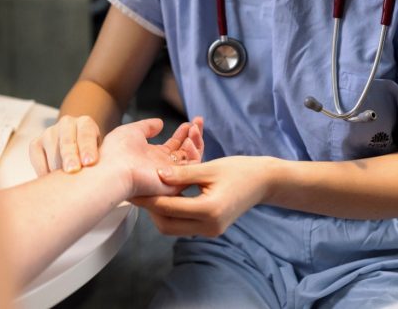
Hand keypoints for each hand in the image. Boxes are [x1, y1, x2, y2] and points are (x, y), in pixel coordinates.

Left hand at [29, 113, 203, 176]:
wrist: (112, 170)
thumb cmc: (116, 151)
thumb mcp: (132, 131)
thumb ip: (147, 127)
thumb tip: (159, 123)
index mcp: (152, 157)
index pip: (174, 146)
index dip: (182, 134)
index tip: (189, 122)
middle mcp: (162, 167)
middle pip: (185, 152)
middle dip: (193, 136)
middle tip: (198, 121)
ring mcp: (169, 175)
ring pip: (191, 160)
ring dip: (196, 142)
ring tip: (196, 127)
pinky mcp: (174, 183)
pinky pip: (191, 170)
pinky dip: (195, 154)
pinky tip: (193, 139)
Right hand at [29, 114, 100, 175]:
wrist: (74, 149)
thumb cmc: (89, 154)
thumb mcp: (98, 152)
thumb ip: (98, 156)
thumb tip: (93, 168)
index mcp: (85, 123)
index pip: (86, 134)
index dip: (88, 148)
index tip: (90, 162)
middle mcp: (66, 123)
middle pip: (67, 141)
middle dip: (70, 156)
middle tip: (73, 170)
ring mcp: (49, 132)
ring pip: (52, 151)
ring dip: (57, 168)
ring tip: (64, 183)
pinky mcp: (35, 143)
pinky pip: (37, 159)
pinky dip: (44, 171)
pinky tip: (51, 180)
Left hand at [140, 155, 271, 236]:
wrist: (263, 182)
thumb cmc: (240, 170)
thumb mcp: (210, 168)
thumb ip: (183, 173)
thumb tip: (158, 175)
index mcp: (209, 210)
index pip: (169, 208)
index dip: (149, 199)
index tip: (133, 189)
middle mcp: (208, 227)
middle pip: (167, 225)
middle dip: (151, 210)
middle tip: (138, 193)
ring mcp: (210, 231)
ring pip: (174, 228)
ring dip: (160, 213)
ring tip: (150, 194)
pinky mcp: (211, 229)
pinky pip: (184, 225)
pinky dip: (173, 213)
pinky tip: (168, 197)